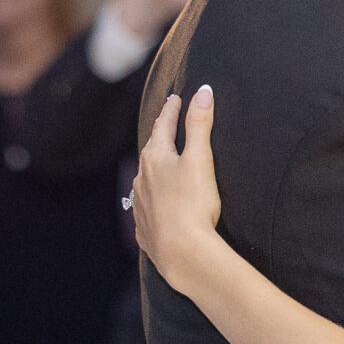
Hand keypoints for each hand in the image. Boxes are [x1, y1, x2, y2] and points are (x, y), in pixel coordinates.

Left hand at [134, 87, 224, 296]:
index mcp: (156, 157)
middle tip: (165, 124)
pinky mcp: (145, 227)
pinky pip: (147, 206)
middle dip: (159, 136)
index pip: (163, 125)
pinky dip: (153, 198)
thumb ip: (200, 124)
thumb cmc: (193, 204)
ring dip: (153, 168)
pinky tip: (157, 204)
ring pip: (145, 178)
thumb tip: (203, 91)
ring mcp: (141, 203)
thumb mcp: (201, 159)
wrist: (181, 252)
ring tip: (160, 164)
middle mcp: (142, 177)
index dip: (171, 110)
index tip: (174, 98)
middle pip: (151, 150)